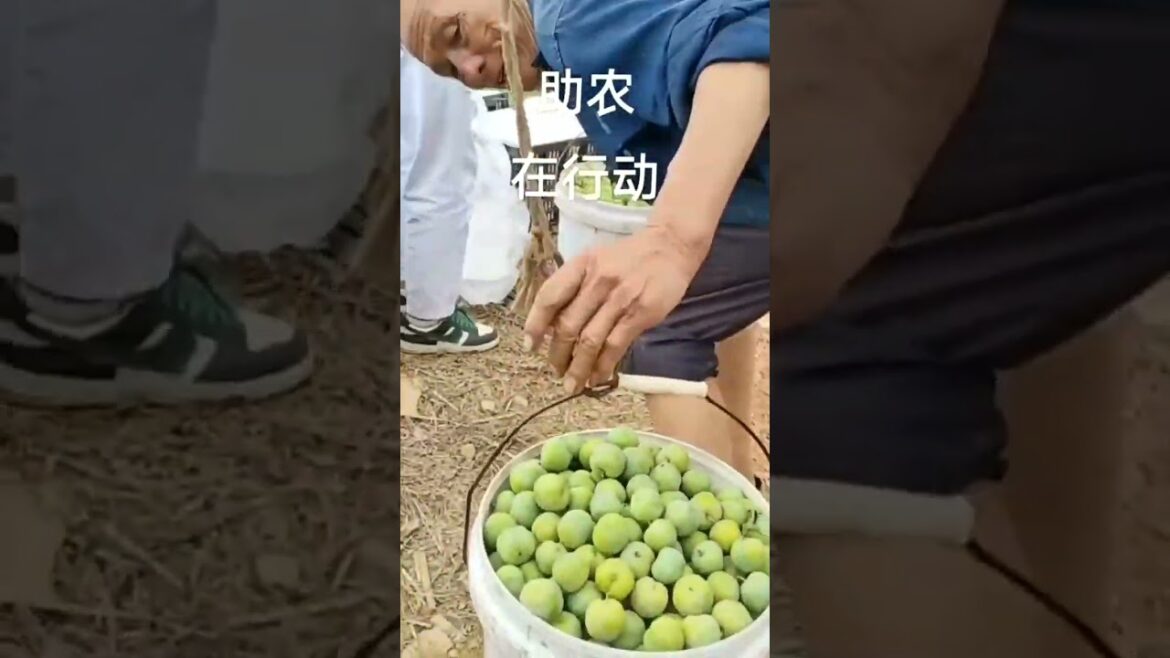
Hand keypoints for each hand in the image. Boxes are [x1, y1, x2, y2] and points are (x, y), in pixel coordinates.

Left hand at [523, 224, 704, 392]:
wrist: (670, 246)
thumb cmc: (628, 257)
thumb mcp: (596, 261)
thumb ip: (576, 288)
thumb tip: (553, 325)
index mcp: (581, 265)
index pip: (549, 297)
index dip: (535, 324)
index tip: (529, 346)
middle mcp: (597, 281)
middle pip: (568, 325)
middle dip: (558, 355)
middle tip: (555, 371)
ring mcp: (620, 298)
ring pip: (590, 341)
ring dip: (578, 367)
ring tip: (573, 384)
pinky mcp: (641, 314)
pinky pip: (615, 345)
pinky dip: (603, 366)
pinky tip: (598, 377)